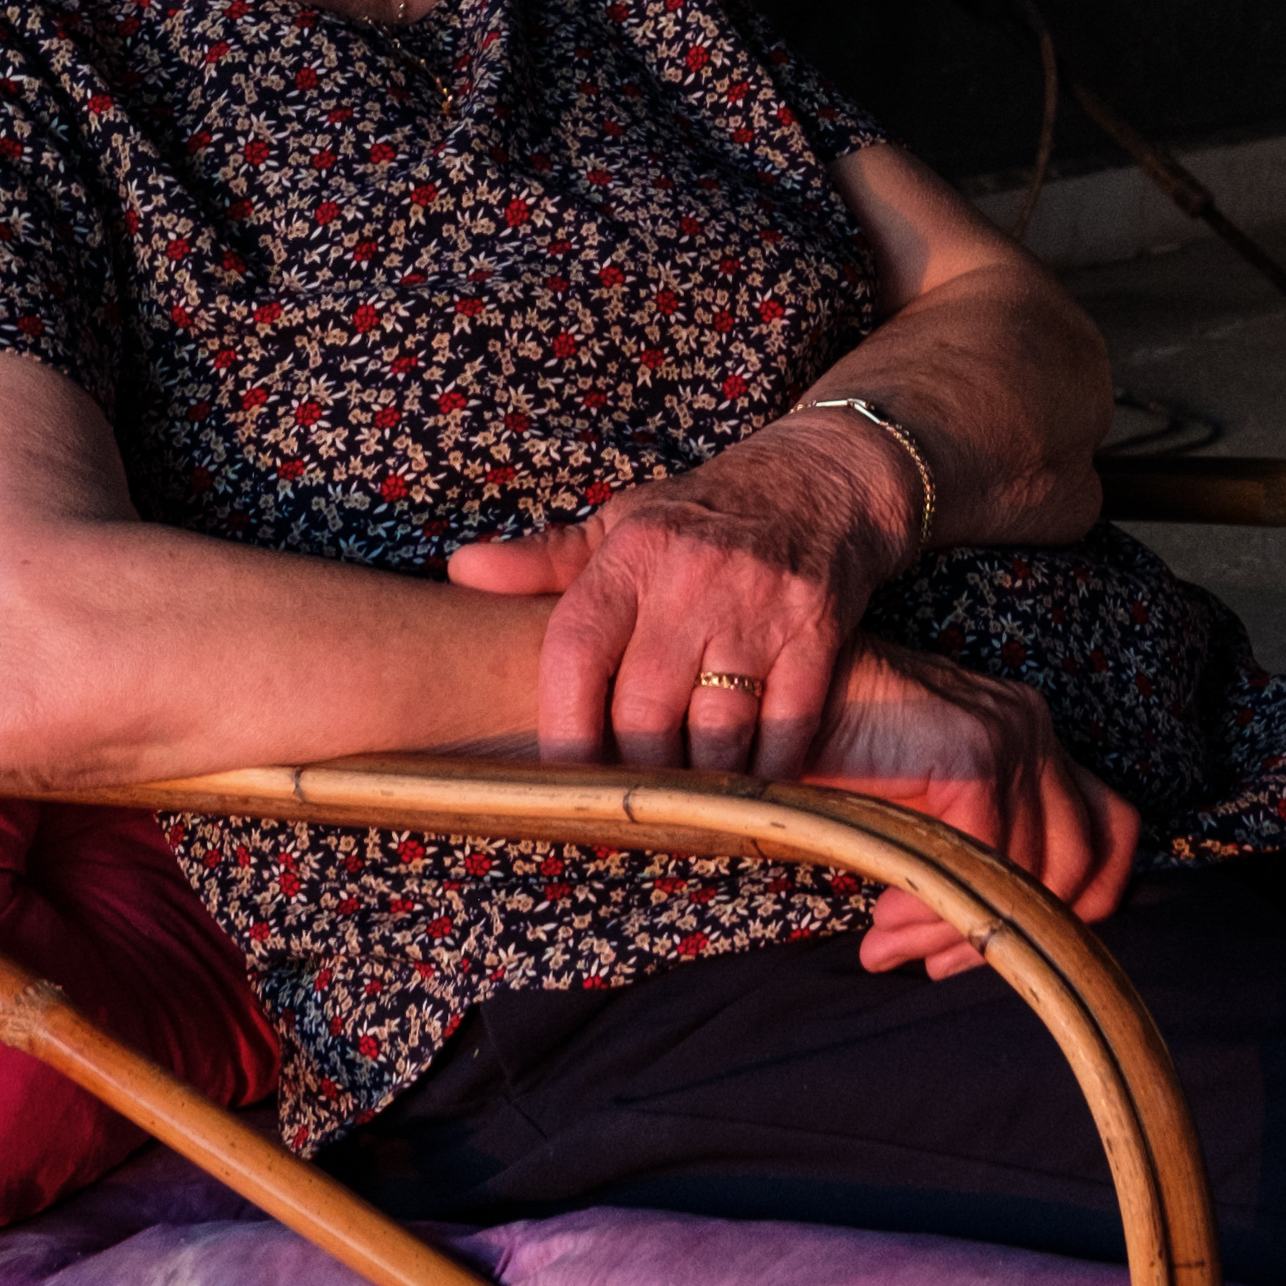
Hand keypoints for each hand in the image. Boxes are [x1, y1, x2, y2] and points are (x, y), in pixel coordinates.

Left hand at [442, 422, 915, 779]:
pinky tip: (750, 785)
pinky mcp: (817, 631)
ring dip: (701, 784)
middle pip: (643, 711)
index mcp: (632, 554)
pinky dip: (766, 771)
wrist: (825, 478)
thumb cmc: (705, 512)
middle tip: (630, 807)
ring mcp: (758, 607)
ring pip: (715, 732)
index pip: (575, 652)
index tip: (561, 777)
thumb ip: (543, 561)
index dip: (562, 726)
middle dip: (633, 772)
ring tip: (687, 806)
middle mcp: (692, 578)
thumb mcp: (623, 523)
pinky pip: (787, 728)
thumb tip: (461, 571)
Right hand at [800, 638, 1141, 978]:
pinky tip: (887, 915)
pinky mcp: (975, 751)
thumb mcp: (913, 815)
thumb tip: (959, 957)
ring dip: (962, 926)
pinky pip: (984, 857)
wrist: (768, 697)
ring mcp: (1013, 735)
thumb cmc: (831, 753)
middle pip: (1082, 860)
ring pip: (1036, 868)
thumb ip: (956, 861)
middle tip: (932, 962)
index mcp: (1033, 743)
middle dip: (1009, 933)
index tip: (998, 954)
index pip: (1109, 834)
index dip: (1072, 909)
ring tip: (894, 940)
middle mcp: (1035, 731)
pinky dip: (938, 902)